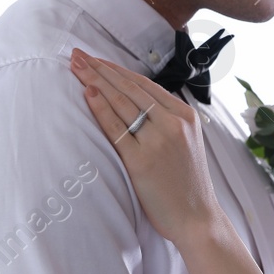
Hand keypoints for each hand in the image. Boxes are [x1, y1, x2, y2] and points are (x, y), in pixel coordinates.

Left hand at [70, 50, 225, 246]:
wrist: (197, 219)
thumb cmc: (186, 185)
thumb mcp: (185, 143)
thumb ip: (166, 122)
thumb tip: (134, 104)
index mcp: (185, 116)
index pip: (144, 84)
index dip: (117, 69)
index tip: (96, 59)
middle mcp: (174, 123)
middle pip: (130, 88)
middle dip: (101, 69)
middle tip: (77, 54)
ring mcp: (159, 141)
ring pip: (122, 102)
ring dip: (96, 81)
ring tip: (76, 67)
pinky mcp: (142, 161)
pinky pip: (116, 129)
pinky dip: (100, 109)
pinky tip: (88, 94)